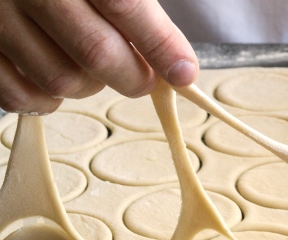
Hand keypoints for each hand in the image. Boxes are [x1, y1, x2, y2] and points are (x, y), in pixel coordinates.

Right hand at [0, 0, 197, 114]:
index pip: (125, 6)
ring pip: (62, 80)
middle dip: (134, 77)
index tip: (184, 73)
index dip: (160, 45)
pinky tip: (58, 76)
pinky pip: (20, 96)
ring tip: (93, 66)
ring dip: (91, 86)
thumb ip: (133, 6)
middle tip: (144, 78)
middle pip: (96, 52)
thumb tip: (175, 61)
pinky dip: (48, 99)